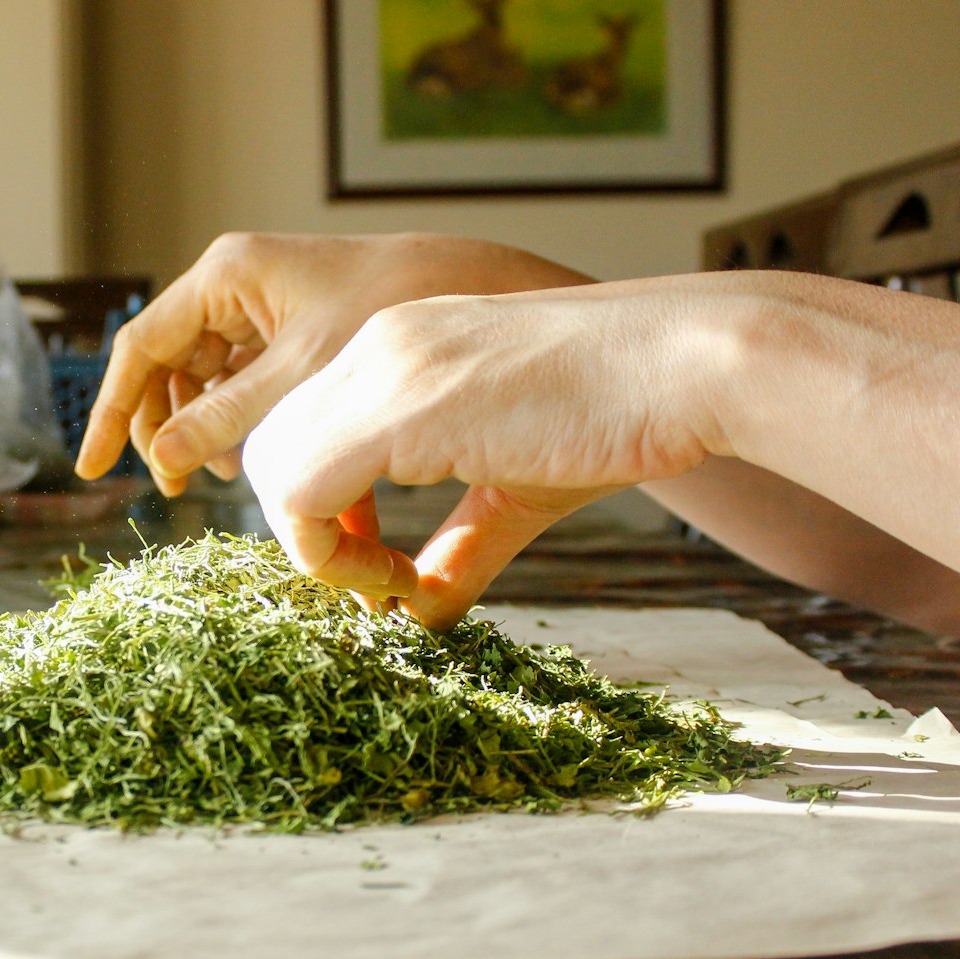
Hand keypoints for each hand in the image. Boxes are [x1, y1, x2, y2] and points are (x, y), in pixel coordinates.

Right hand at [73, 233, 589, 494]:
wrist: (487, 288)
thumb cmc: (398, 311)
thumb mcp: (302, 375)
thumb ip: (226, 419)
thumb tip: (162, 462)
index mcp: (229, 275)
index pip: (142, 347)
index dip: (112, 412)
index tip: (94, 473)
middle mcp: (241, 286)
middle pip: (170, 368)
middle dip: (166, 430)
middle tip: (172, 490)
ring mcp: (270, 309)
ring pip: (211, 383)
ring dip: (209, 435)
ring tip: (223, 482)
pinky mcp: (301, 335)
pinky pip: (252, 386)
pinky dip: (250, 428)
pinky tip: (263, 465)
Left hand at [242, 282, 723, 627]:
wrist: (690, 364)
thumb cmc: (623, 415)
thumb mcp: (518, 484)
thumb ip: (459, 544)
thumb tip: (423, 612)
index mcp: (397, 348)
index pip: (300, 429)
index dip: (320, 511)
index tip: (382, 564)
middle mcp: (374, 346)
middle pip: (269, 447)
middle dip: (304, 530)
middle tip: (379, 581)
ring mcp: (381, 370)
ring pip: (271, 468)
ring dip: (315, 547)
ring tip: (391, 582)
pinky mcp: (400, 408)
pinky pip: (302, 492)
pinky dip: (330, 553)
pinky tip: (399, 578)